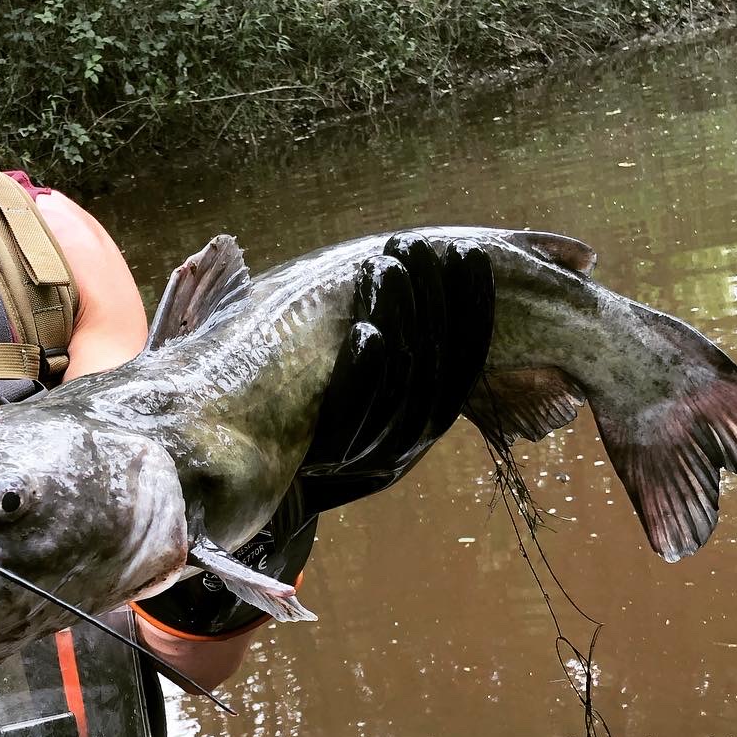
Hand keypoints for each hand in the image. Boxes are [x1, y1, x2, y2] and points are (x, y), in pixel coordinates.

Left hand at [299, 236, 493, 510]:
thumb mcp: (365, 400)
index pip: (466, 362)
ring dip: (397, 322)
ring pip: (399, 386)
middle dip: (432, 301)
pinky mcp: (328, 459)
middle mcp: (407, 443)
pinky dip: (364, 371)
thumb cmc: (313, 429)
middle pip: (435, 368)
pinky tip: (365, 331)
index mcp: (424, 425)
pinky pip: (353, 413)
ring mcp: (369, 454)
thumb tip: (415, 285)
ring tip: (389, 267)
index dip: (473, 311)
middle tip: (418, 247)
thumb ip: (393, 357)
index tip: (468, 256)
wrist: (264, 490)